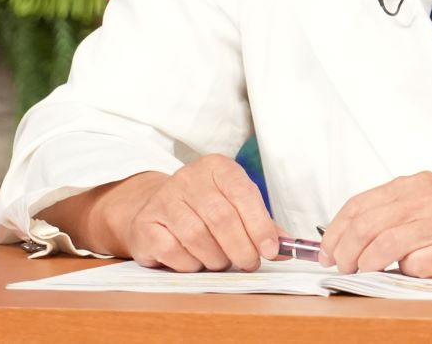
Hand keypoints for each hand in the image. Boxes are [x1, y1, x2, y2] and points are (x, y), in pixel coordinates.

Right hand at [103, 155, 283, 271]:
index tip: (271, 250)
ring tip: (222, 262)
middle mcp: (188, 178)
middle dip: (241, 248)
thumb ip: (262, 225)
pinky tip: (196, 261)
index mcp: (217, 167)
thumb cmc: (204, 208)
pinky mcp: (146, 225)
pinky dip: (191, 264)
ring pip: (197, 236)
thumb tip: (286, 247)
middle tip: (250, 263)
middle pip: (221, 218)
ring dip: (216, 258)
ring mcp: (164, 200)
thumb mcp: (235, 205)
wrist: (155, 208)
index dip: (260, 225)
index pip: (243, 194)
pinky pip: (173, 252)